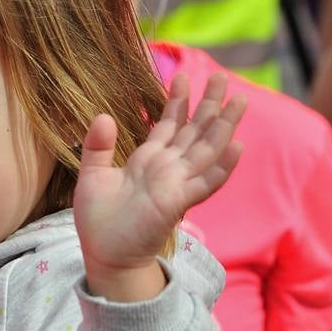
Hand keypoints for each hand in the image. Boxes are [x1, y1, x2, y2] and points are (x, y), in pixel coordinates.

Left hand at [73, 72, 245, 300]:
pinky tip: (236, 146)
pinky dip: (223, 166)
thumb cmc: (99, 219)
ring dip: (224, 126)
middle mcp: (167, 168)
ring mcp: (176, 184)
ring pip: (207, 150)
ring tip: (239, 101)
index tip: (183, 76)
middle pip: (195, 130)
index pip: (169, 123)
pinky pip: (206, 182)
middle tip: (221, 76)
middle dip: (208, 104)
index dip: (177, 100)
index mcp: (148, 159)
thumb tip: (103, 115)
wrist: (104, 254)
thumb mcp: (92, 175)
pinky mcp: (178, 202)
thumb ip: (98, 146)